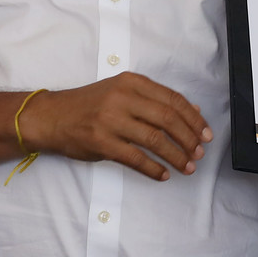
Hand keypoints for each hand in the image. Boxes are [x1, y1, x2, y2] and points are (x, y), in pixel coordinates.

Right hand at [20, 74, 210, 180]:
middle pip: (168, 119)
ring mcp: (111, 120)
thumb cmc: (88, 105)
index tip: (206, 133)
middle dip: (189, 138)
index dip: (193, 118)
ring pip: (155, 140)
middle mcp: (122, 98)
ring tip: (187, 166)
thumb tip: (191, 112)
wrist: (51, 117)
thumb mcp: (121, 91)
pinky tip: (163, 174)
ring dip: (176, 156)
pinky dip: (154, 168)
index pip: (172, 99)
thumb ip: (153, 99)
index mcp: (131, 82)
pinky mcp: (102, 143)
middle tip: (200, 152)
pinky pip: (136, 158)